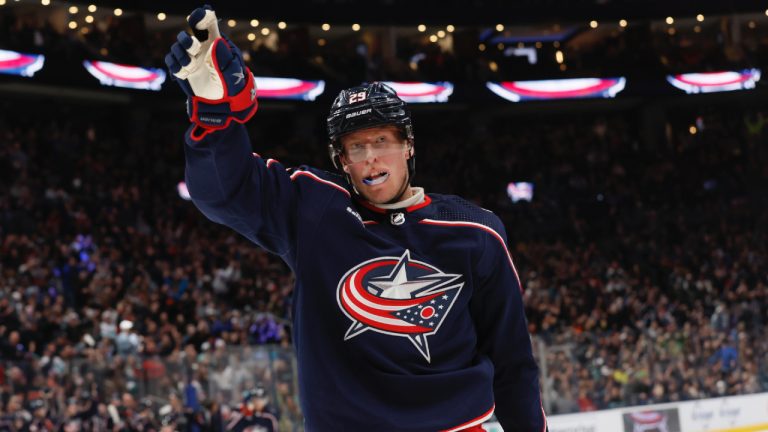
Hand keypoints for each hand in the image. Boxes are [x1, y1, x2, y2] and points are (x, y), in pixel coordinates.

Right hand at [165, 5, 256, 137]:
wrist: (223, 104)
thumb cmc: (233, 86)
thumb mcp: (233, 74)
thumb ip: (224, 59)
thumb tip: (214, 43)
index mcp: (216, 43)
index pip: (207, 23)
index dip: (200, 16)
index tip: (197, 17)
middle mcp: (201, 48)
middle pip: (186, 35)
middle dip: (186, 40)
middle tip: (194, 48)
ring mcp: (190, 58)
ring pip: (177, 47)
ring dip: (181, 54)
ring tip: (190, 66)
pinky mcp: (181, 70)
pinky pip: (170, 60)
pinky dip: (174, 64)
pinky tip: (183, 71)